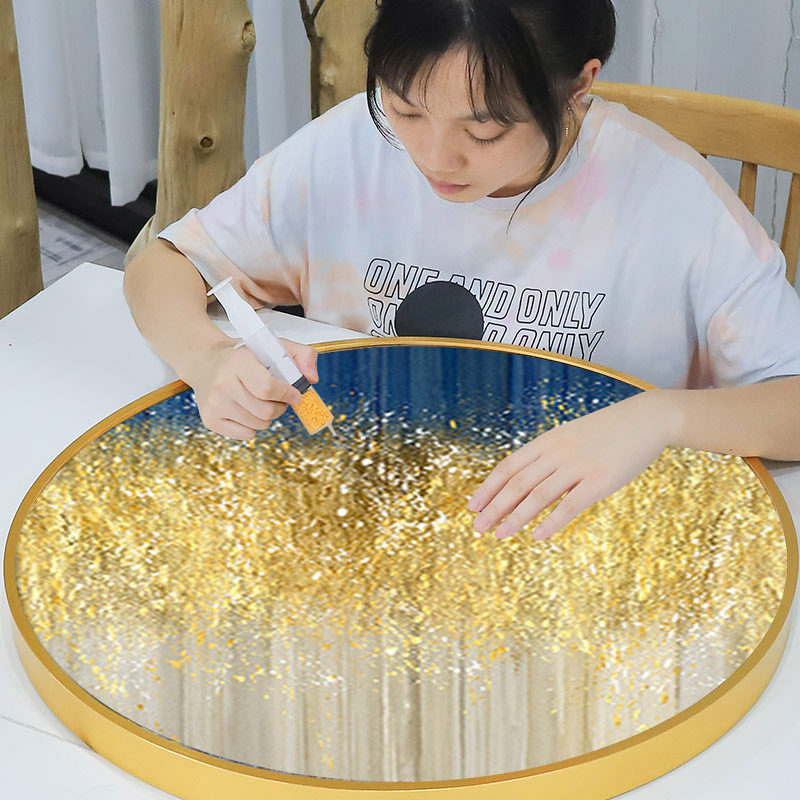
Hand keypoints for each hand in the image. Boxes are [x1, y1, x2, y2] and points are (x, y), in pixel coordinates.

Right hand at [183, 337, 318, 439]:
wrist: (205, 361)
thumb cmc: (244, 356)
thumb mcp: (273, 346)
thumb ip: (302, 355)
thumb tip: (312, 379)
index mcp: (239, 362)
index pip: (267, 388)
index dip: (287, 395)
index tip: (295, 395)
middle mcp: (222, 383)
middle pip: (265, 411)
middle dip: (280, 407)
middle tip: (279, 399)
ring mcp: (214, 403)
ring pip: (258, 425)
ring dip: (268, 417)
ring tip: (262, 403)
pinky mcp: (210, 419)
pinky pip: (246, 434)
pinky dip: (253, 426)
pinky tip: (248, 410)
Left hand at [466, 391, 673, 540]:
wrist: (645, 419)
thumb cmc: (606, 431)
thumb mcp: (570, 436)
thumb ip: (549, 455)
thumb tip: (527, 479)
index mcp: (546, 442)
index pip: (508, 467)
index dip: (488, 487)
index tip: (472, 506)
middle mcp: (556, 453)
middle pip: (516, 484)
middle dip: (494, 507)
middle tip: (478, 527)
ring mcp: (577, 467)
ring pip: (537, 496)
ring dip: (515, 518)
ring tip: (499, 534)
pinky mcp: (599, 481)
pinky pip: (570, 506)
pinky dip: (551, 522)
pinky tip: (537, 536)